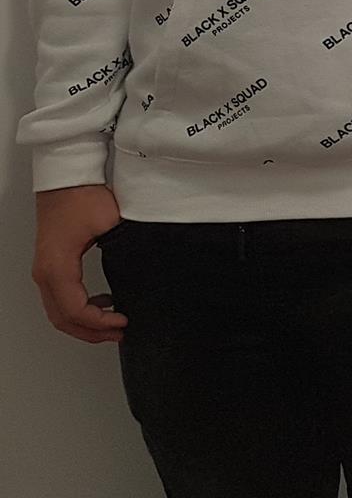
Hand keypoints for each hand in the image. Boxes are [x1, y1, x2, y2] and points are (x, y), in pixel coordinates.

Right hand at [32, 185, 128, 344]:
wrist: (66, 179)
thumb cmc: (82, 197)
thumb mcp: (111, 224)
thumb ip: (125, 249)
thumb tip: (145, 268)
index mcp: (58, 267)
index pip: (75, 310)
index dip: (99, 323)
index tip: (123, 322)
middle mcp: (45, 273)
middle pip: (62, 319)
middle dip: (91, 332)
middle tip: (119, 333)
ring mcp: (44, 271)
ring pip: (58, 312)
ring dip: (84, 323)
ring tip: (113, 324)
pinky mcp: (49, 266)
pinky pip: (59, 298)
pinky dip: (78, 308)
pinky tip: (104, 302)